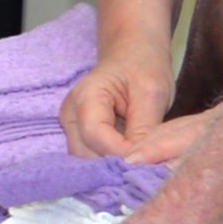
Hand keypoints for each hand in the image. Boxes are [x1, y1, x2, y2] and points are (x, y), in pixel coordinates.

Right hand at [57, 49, 206, 162]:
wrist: (133, 51)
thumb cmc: (143, 65)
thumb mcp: (151, 93)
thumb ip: (143, 130)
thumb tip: (139, 164)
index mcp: (86, 98)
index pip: (96, 137)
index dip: (121, 154)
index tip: (150, 162)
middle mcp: (71, 115)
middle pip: (85, 155)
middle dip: (115, 167)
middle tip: (147, 172)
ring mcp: (72, 127)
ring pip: (86, 161)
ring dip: (112, 169)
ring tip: (142, 170)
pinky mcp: (81, 136)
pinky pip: (92, 157)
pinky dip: (112, 164)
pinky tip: (133, 165)